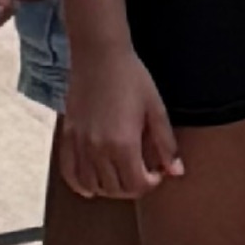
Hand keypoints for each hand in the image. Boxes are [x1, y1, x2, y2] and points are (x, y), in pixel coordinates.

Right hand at [63, 55, 181, 198]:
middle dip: (133, 186)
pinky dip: (81, 184)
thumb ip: (166, 144)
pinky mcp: (68, 138)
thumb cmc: (131, 79)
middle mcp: (98, 150)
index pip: (137, 184)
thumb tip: (176, 171)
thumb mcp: (156, 110)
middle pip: (116, 188)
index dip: (151, 183)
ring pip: (93, 185)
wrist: (100, 56)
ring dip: (110, 188)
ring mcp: (80, 145)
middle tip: (143, 173)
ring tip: (122, 176)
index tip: (157, 172)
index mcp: (123, 144)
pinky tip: (91, 186)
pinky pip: (70, 173)